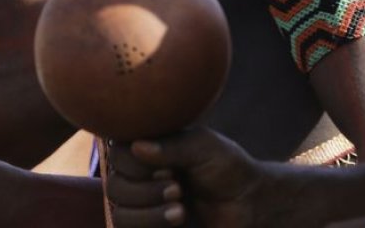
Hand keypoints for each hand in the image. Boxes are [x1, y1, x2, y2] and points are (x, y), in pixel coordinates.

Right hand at [107, 128, 277, 227]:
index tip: (169, 168)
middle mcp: (139, 177)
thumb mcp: (204, 147)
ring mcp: (142, 206)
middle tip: (178, 188)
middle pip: (114, 186)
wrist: (249, 205)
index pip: (117, 153)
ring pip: (119, 214)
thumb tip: (136, 146)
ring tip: (181, 209)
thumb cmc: (227, 168)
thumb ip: (172, 145)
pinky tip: (178, 219)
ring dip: (149, 213)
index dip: (137, 164)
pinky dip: (150, 225)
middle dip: (145, 190)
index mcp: (147, 149)